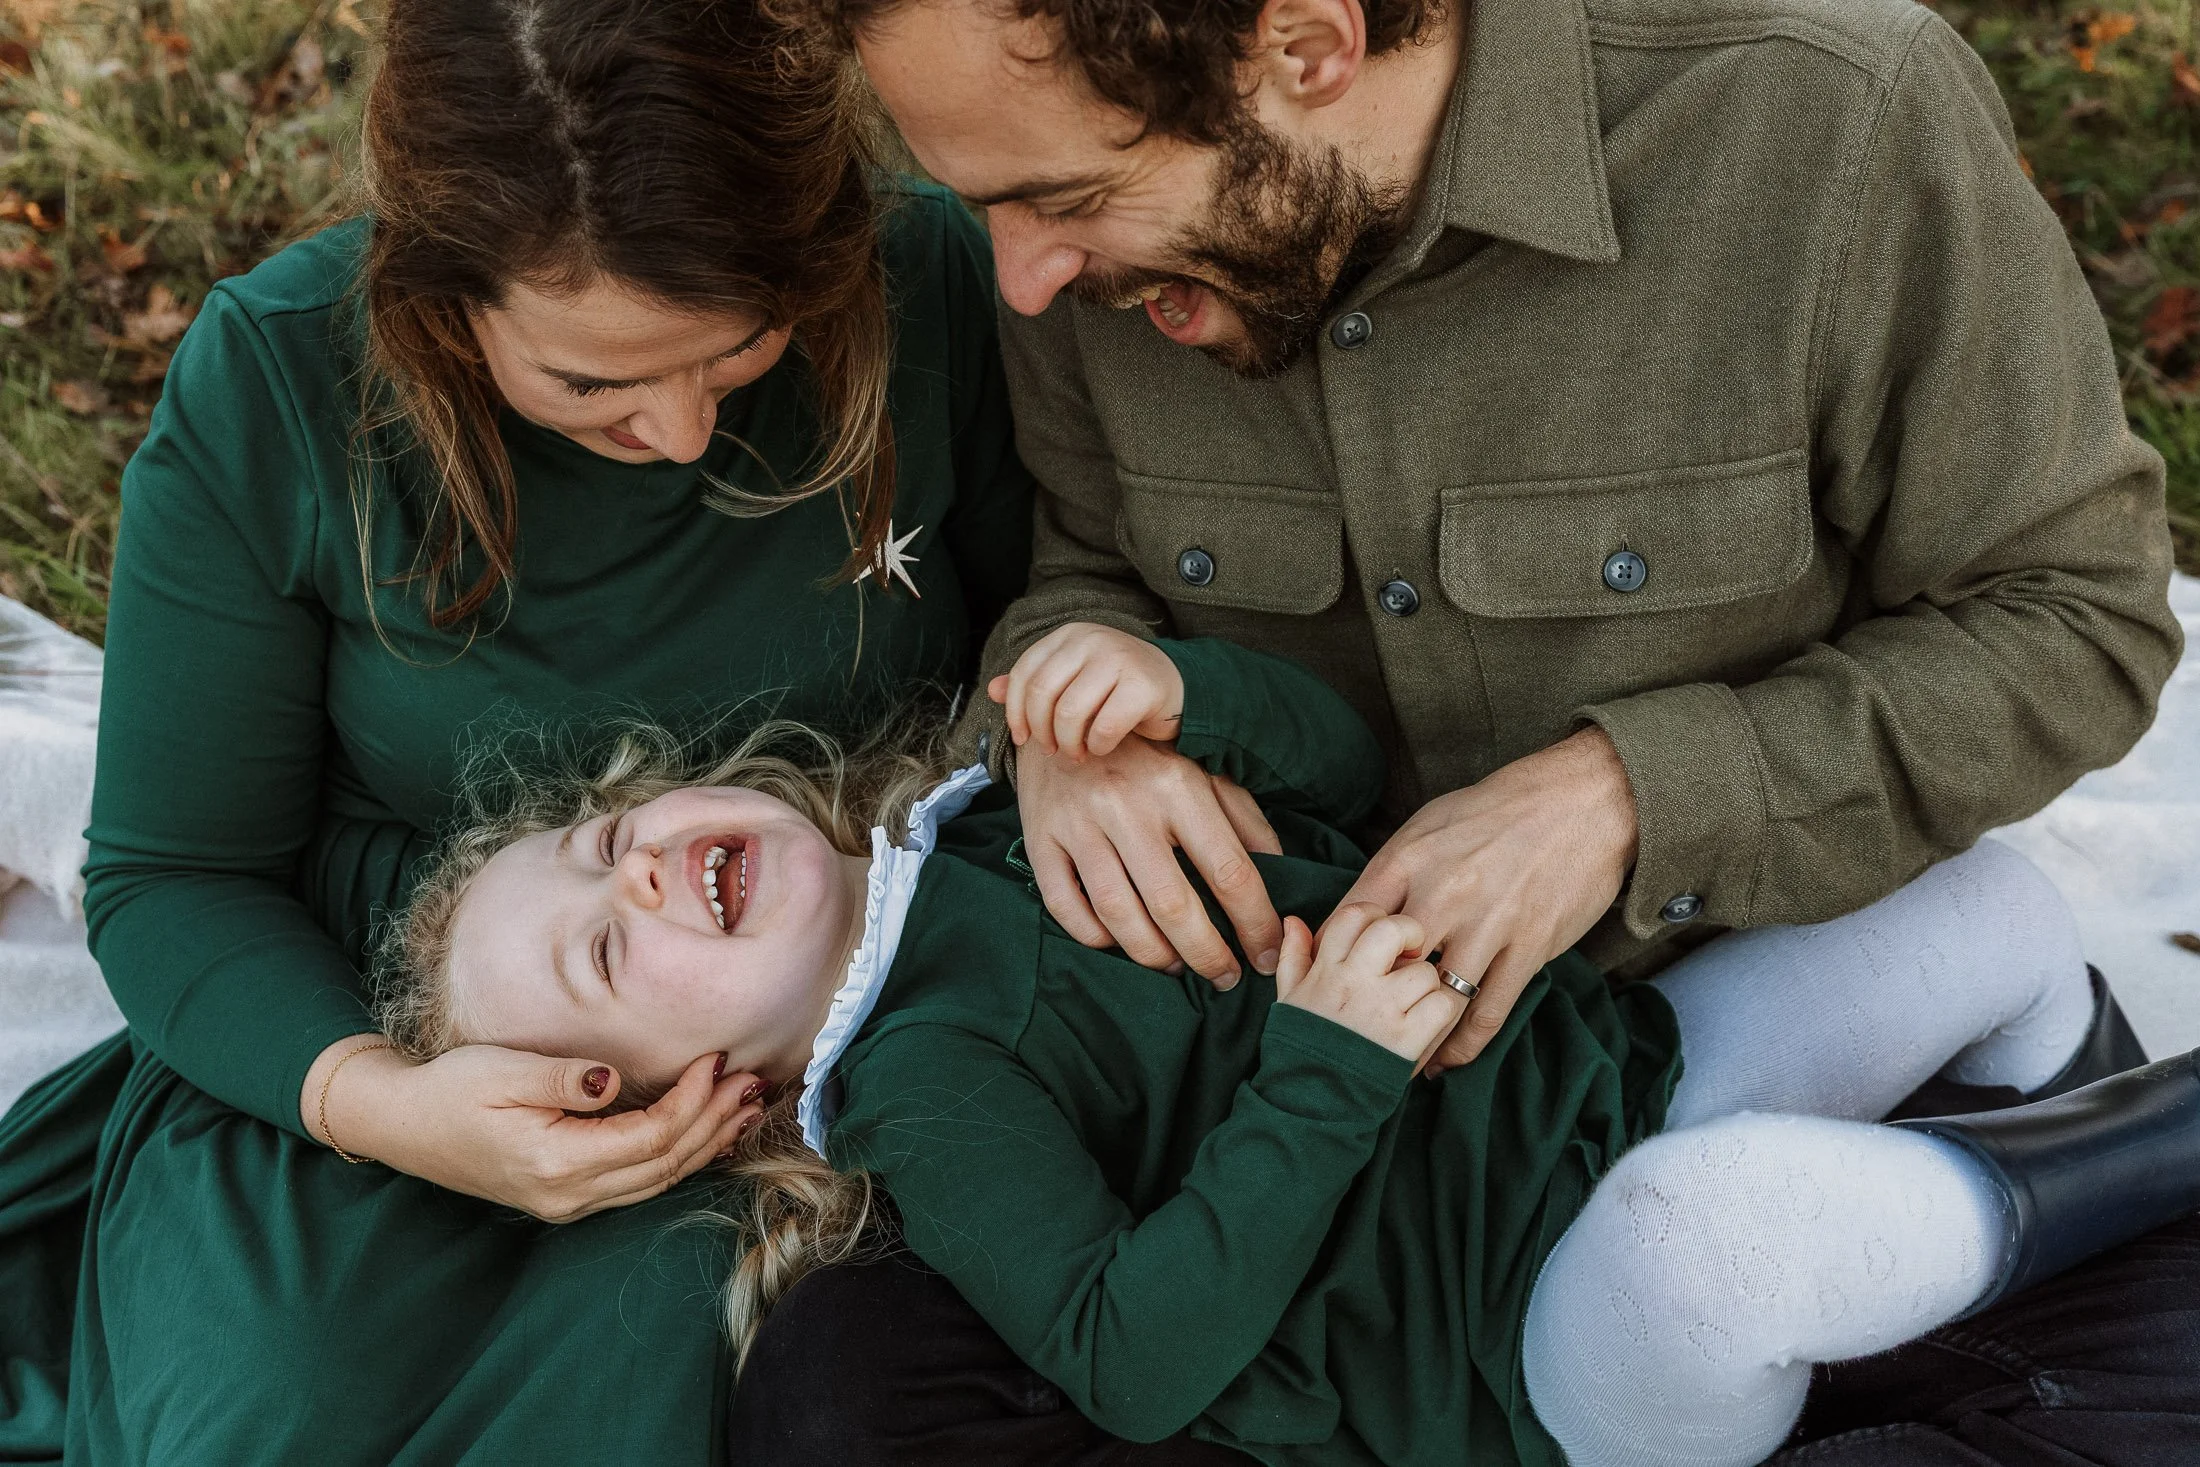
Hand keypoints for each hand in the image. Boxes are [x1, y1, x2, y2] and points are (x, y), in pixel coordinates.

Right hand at [307, 1038, 766, 1222]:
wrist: (401, 1124)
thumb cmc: (449, 1090)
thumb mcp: (502, 1072)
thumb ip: (563, 1079)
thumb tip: (612, 1079)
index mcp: (556, 1162)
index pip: (649, 1138)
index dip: (692, 1101)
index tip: (717, 1060)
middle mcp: (569, 1195)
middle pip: (665, 1165)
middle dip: (715, 1124)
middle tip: (755, 1084)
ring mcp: (569, 1202)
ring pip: (657, 1181)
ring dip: (705, 1144)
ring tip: (746, 1109)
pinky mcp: (567, 1196)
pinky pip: (639, 1183)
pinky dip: (679, 1158)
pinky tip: (705, 1137)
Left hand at [988, 622, 1183, 760]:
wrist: (1177, 688)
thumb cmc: (1118, 688)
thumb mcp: (1073, 680)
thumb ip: (1034, 683)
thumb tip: (992, 690)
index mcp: (1069, 635)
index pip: (1024, 674)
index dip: (1016, 712)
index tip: (1023, 738)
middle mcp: (1092, 639)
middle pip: (1042, 694)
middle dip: (1042, 732)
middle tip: (1053, 750)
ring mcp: (1119, 659)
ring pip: (1069, 713)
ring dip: (1069, 744)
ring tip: (1077, 752)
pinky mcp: (1142, 685)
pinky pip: (1104, 727)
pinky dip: (1097, 746)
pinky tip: (1102, 746)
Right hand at [1015, 734, 1283, 986]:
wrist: (1062, 712)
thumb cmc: (1147, 754)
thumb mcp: (1203, 771)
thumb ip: (1244, 818)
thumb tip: (1281, 871)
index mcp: (1179, 786)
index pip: (1229, 871)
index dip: (1255, 923)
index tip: (1266, 955)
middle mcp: (1127, 805)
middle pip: (1173, 904)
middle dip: (1206, 954)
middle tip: (1223, 977)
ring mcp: (1079, 825)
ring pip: (1118, 914)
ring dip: (1153, 955)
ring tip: (1176, 966)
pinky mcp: (1040, 840)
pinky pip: (1066, 907)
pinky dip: (1095, 937)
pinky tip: (1119, 944)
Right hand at [1274, 908, 1461, 1066]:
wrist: (1310, 1102)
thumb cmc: (1300, 1048)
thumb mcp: (1288, 998)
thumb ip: (1294, 957)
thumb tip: (1294, 922)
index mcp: (1327, 969)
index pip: (1356, 914)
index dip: (1375, 915)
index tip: (1381, 932)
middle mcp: (1355, 982)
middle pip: (1395, 929)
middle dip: (1411, 934)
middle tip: (1411, 953)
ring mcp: (1383, 1009)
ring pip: (1427, 970)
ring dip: (1428, 984)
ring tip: (1415, 1001)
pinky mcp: (1407, 1038)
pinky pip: (1444, 1006)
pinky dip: (1443, 1013)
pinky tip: (1427, 1022)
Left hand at [1335, 727, 1637, 1071]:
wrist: (1583, 801)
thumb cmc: (1500, 809)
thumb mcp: (1430, 823)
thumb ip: (1394, 870)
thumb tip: (1361, 912)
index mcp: (1408, 860)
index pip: (1348, 919)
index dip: (1330, 958)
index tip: (1325, 986)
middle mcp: (1440, 895)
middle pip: (1383, 968)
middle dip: (1365, 1008)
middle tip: (1352, 1039)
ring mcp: (1486, 926)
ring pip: (1433, 1002)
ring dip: (1413, 1040)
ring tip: (1394, 1064)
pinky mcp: (1527, 950)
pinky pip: (1486, 1014)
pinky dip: (1462, 1047)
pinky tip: (1446, 1062)